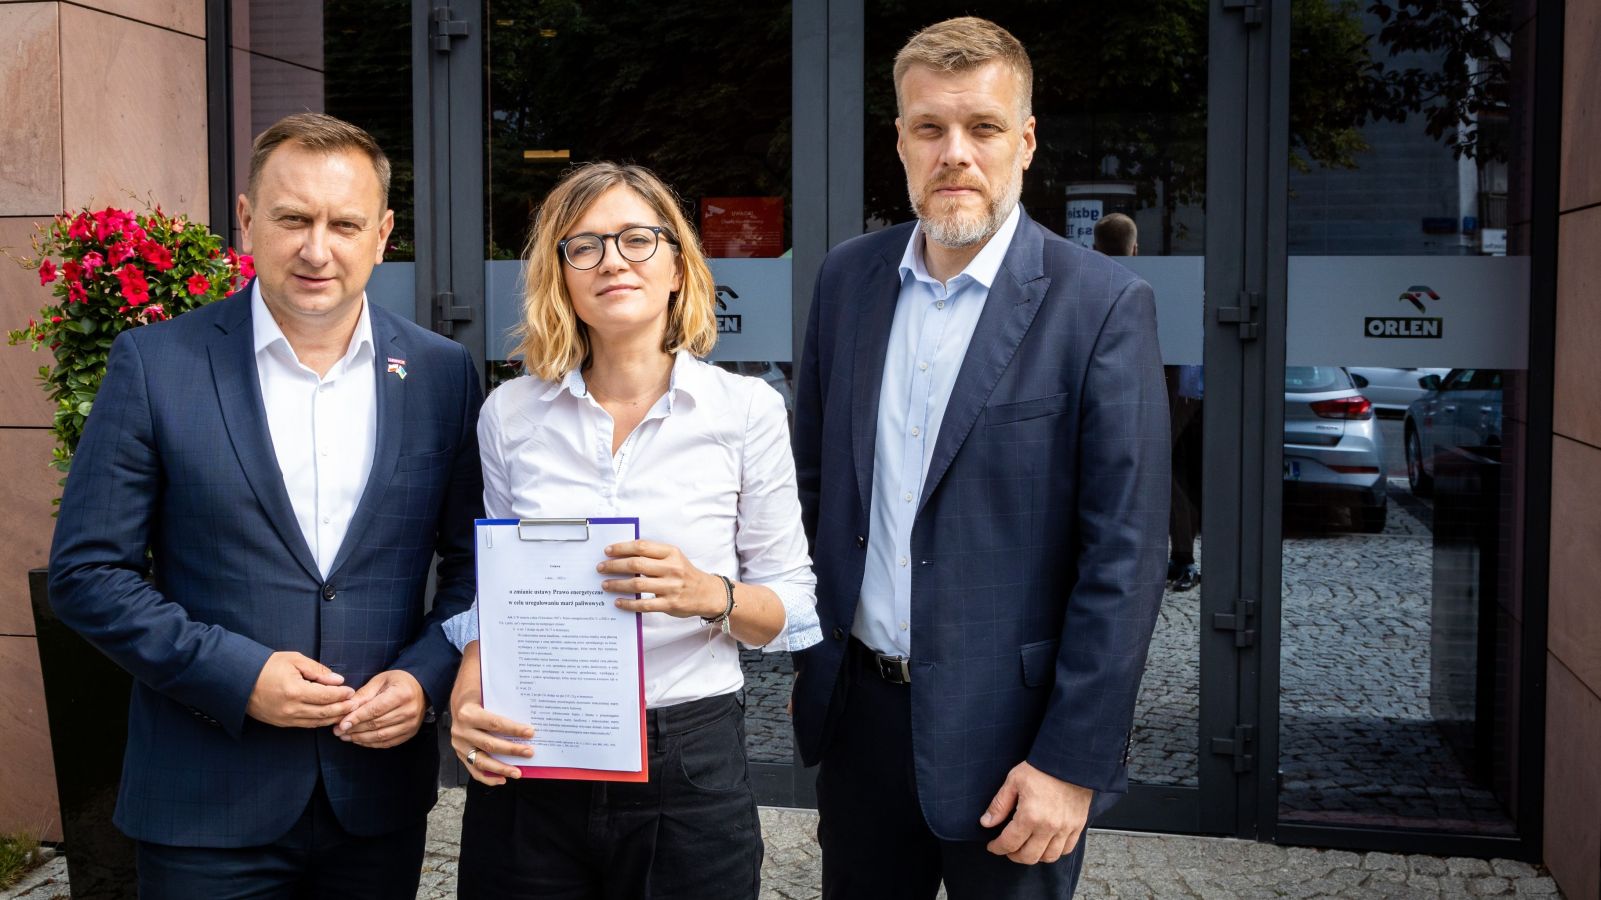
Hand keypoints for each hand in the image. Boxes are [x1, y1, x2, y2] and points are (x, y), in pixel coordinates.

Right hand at [246, 651, 357, 727]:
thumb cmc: (267, 666)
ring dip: (334, 718)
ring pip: (316, 722)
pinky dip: (320, 722)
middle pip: (324, 712)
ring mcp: (285, 718)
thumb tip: (338, 680)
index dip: (342, 695)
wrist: (239, 680)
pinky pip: (306, 725)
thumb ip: (318, 671)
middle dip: (342, 709)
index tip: (352, 691)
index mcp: (295, 691)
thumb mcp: (294, 660)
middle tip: (355, 704)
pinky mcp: (281, 723)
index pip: (326, 696)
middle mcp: (291, 708)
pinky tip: (329, 717)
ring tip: (347, 712)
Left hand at [336, 669, 426, 748]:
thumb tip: (347, 708)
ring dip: (361, 738)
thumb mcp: (380, 680)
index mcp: (402, 694)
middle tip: (338, 730)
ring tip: (346, 736)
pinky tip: (359, 740)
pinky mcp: (409, 733)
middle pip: (377, 724)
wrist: (420, 688)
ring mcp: (411, 724)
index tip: (341, 724)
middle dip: (355, 729)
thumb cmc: (398, 682)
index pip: (375, 710)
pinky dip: (371, 743)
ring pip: (381, 736)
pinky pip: (387, 743)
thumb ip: (364, 694)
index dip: (357, 718)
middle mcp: (409, 711)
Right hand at [449, 641, 533, 785]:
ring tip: (519, 772)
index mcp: (467, 712)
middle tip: (531, 752)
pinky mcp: (460, 752)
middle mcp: (461, 730)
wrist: (458, 694)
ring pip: (481, 760)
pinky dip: (487, 776)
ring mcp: (459, 744)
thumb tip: (526, 684)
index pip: (495, 723)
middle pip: (490, 744)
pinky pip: (473, 768)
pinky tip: (502, 780)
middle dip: (512, 750)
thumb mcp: (485, 682)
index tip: (531, 732)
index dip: (513, 729)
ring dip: (501, 768)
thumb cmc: (476, 687)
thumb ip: (501, 686)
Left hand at [598, 540, 723, 619]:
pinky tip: (619, 602)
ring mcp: (671, 587)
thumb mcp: (674, 558)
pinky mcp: (670, 604)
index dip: (622, 548)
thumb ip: (653, 555)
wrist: (708, 593)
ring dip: (618, 584)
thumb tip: (623, 554)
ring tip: (605, 585)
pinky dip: (629, 604)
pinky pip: (644, 605)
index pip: (642, 546)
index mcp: (671, 553)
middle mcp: (672, 568)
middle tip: (601, 568)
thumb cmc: (686, 574)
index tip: (607, 551)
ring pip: (638, 584)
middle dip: (615, 565)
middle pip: (636, 564)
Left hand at [980, 761, 1093, 864]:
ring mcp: (1065, 828)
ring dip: (1034, 856)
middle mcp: (1049, 827)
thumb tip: (986, 823)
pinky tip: (1046, 844)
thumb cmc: (1042, 768)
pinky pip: (1066, 849)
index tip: (993, 846)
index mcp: (1030, 816)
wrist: (1070, 760)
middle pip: (1028, 856)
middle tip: (1007, 848)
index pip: (1010, 843)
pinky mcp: (1077, 826)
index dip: (997, 848)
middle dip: (1013, 855)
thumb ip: (999, 805)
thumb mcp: (1014, 781)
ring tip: (1026, 847)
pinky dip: (1054, 851)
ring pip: (1048, 857)